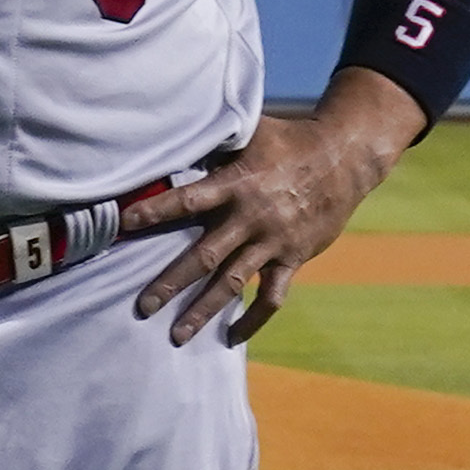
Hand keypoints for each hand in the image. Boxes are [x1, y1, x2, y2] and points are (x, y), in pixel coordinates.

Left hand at [119, 79, 420, 346]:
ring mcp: (273, 241)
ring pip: (233, 283)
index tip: (124, 223)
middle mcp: (252, 217)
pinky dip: (253, 319)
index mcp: (237, 183)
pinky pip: (272, 297)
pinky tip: (232, 337)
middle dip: (171, 282)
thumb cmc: (289, 140)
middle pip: (204, 255)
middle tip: (143, 306)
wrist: (345, 158)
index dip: (156, 211)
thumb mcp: (252, 132)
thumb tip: (174, 132)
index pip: (188, 199)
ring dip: (204, 311)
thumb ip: (215, 141)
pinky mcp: (293, 257)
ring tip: (177, 336)